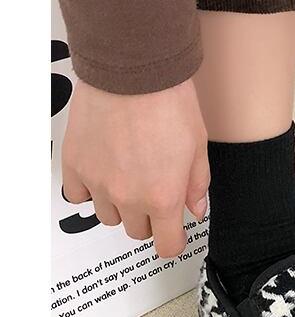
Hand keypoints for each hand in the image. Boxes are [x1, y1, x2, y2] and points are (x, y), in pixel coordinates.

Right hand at [62, 78, 208, 258]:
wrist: (133, 71)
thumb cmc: (169, 102)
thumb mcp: (198, 146)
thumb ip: (196, 185)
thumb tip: (195, 210)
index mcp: (163, 196)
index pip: (166, 245)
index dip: (173, 241)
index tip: (173, 234)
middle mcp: (127, 196)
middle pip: (137, 231)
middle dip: (149, 218)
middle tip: (155, 192)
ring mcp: (97, 183)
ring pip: (108, 216)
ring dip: (120, 204)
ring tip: (129, 174)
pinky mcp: (75, 165)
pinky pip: (78, 195)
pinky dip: (90, 189)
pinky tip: (103, 170)